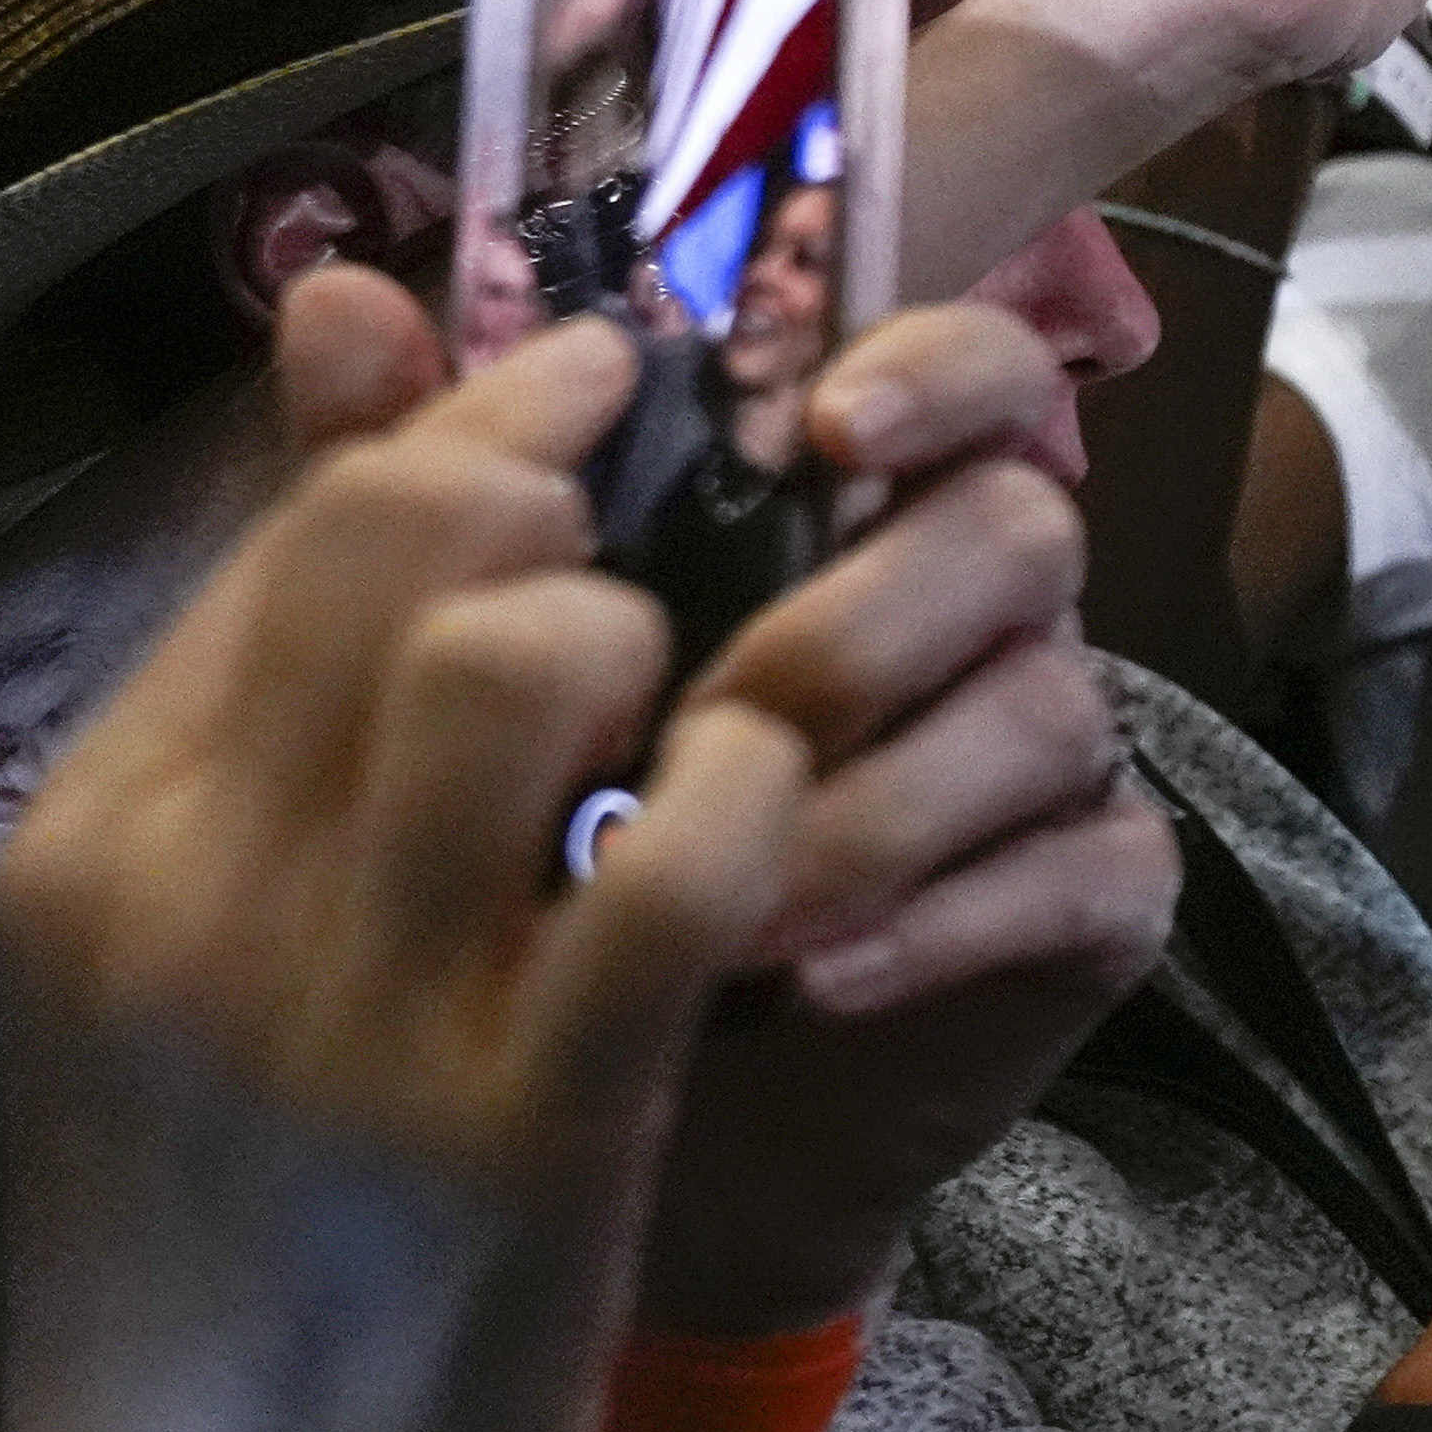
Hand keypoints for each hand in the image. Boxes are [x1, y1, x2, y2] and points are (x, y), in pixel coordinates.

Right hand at [0, 307, 809, 1431]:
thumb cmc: (232, 1172)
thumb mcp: (180, 904)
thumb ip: (278, 622)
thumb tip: (350, 293)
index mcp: (103, 827)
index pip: (307, 517)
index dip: (485, 422)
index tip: (596, 399)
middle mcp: (199, 900)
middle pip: (423, 544)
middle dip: (582, 499)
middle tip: (656, 541)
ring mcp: (360, 1016)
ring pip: (545, 659)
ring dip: (672, 640)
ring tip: (691, 706)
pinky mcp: (530, 1129)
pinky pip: (687, 865)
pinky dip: (754, 800)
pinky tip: (758, 819)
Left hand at [267, 266, 1182, 1341]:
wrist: (581, 1139)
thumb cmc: (528, 870)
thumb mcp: (445, 682)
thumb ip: (411, 486)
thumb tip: (336, 292)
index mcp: (855, 505)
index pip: (964, 365)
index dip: (932, 366)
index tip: (828, 424)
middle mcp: (967, 604)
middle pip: (1023, 522)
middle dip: (871, 617)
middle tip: (733, 717)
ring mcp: (1042, 749)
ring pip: (1055, 699)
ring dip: (886, 800)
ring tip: (736, 905)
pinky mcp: (1089, 903)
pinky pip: (1095, 869)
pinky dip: (955, 919)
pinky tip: (816, 978)